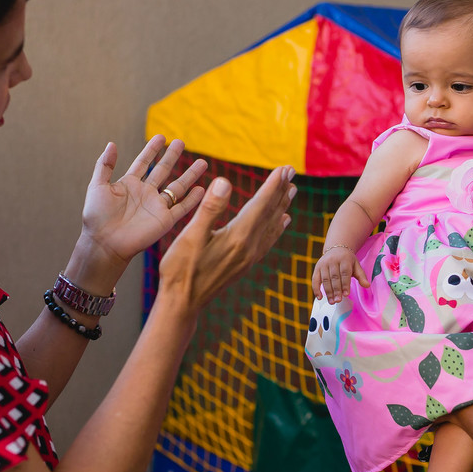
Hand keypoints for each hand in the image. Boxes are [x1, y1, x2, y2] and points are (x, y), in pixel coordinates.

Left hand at [79, 135, 208, 266]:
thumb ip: (104, 165)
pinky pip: (181, 208)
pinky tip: (202, 189)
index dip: (152, 150)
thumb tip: (111, 143)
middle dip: (172, 156)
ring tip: (203, 163)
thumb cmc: (96, 217)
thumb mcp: (97, 186)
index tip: (161, 137)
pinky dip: (192, 200)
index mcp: (129, 184)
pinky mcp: (164, 221)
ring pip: (177, 187)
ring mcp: (156, 206)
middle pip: (163, 171)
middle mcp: (145, 193)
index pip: (144, 162)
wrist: (104, 243)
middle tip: (181, 142)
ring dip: (190, 175)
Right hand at [157, 166, 295, 313]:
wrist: (182, 303)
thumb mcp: (190, 236)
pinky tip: (282, 222)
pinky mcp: (245, 264)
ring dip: (281, 206)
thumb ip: (209, 208)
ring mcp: (249, 257)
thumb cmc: (180, 269)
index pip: (260, 205)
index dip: (272, 185)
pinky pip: (268, 241)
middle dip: (281, 191)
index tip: (284, 168)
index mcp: (237, 237)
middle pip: (270, 213)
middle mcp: (249, 247)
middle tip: (291, 171)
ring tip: (291, 191)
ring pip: (271, 226)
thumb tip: (224, 181)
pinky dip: (277, 228)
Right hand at [311, 245, 367, 302]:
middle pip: (334, 277)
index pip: (344, 273)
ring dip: (328, 292)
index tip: (346, 295)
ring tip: (332, 302)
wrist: (336, 248)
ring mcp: (323, 264)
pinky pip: (315, 279)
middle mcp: (333, 260)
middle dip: (336, 290)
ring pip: (325, 279)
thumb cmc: (348, 260)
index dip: (345, 284)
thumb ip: (361, 276)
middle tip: (338, 301)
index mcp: (344, 259)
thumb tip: (367, 286)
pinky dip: (316, 289)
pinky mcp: (317, 267)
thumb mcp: (356, 265)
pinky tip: (320, 297)